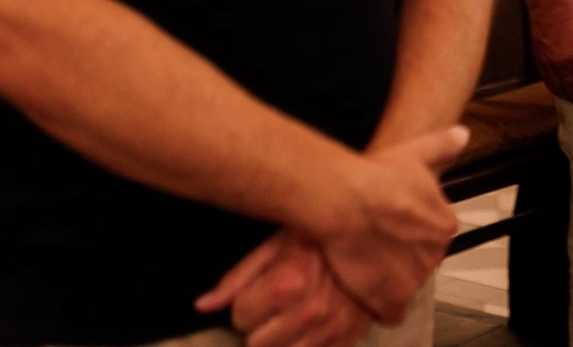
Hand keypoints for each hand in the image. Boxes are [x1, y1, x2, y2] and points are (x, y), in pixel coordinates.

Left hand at [197, 231, 371, 346]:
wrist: (370, 236)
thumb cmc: (318, 238)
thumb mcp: (274, 245)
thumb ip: (236, 278)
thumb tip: (202, 306)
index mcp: (286, 285)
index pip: (240, 318)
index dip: (247, 303)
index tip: (262, 289)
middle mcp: (310, 311)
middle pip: (256, 344)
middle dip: (262, 325)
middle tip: (278, 302)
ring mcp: (331, 328)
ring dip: (283, 338)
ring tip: (294, 313)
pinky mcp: (348, 339)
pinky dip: (306, 344)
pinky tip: (311, 325)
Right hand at [314, 126, 465, 320]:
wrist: (346, 200)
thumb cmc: (376, 177)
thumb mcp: (417, 152)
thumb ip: (442, 145)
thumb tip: (462, 135)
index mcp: (444, 225)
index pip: (433, 235)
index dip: (410, 231)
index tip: (394, 226)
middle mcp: (434, 254)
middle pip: (420, 260)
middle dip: (402, 255)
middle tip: (378, 244)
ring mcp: (413, 278)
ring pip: (406, 283)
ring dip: (390, 277)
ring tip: (367, 263)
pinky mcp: (389, 298)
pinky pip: (392, 310)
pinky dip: (381, 305)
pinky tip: (367, 290)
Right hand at [530, 0, 572, 107]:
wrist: (551, 11)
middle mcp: (564, 65)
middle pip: (572, 87)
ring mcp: (551, 65)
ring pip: (558, 87)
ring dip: (566, 96)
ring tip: (572, 102)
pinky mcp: (540, 61)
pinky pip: (547, 80)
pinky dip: (553, 89)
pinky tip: (558, 92)